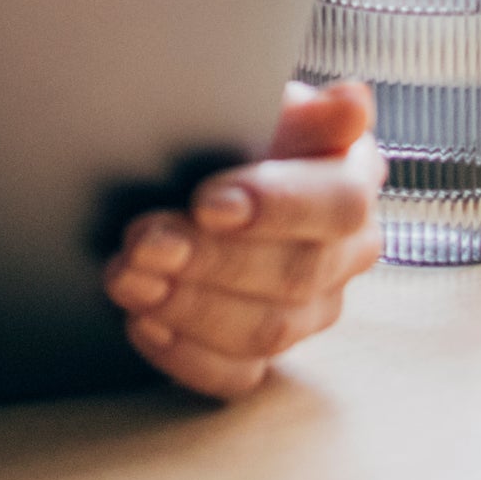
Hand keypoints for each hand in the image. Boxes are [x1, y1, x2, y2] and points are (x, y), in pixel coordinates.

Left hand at [101, 80, 386, 399]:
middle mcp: (345, 252)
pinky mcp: (264, 351)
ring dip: (189, 307)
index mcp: (352, 179)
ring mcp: (311, 310)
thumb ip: (304, 112)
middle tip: (142, 242)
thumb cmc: (222, 125)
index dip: (275, 207)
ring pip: (267, 330)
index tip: (206, 203)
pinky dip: (187, 356)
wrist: (182, 166)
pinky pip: (237, 377)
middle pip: (296, 274)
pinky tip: (143, 325)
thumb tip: (354, 102)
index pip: (338, 206)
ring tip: (126, 278)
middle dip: (210, 261)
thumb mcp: (254, 102)